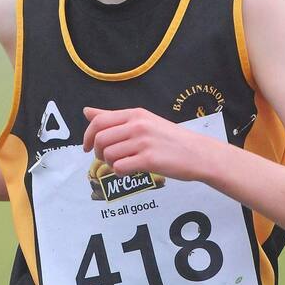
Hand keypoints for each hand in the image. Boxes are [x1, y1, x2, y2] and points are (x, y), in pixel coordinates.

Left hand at [82, 107, 213, 182]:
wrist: (198, 153)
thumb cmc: (170, 139)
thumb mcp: (143, 121)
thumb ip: (113, 117)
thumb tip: (86, 111)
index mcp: (135, 114)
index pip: (99, 122)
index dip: (87, 136)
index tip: (86, 147)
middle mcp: (138, 125)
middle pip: (100, 139)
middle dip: (97, 153)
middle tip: (107, 159)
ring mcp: (144, 142)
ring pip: (108, 155)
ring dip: (110, 164)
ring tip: (123, 164)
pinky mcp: (149, 160)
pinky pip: (120, 168)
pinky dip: (120, 173)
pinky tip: (130, 171)